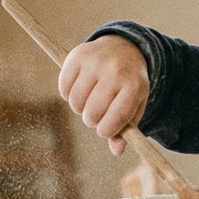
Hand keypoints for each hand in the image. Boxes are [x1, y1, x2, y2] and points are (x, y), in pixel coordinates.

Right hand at [58, 35, 148, 154]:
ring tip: (90, 100)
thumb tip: (117, 150)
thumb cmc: (128, 84)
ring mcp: (96, 62)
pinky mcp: (77, 55)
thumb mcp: (135, 105)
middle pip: (92, 114)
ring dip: (79, 108)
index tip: (105, 130)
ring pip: (75, 103)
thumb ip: (126, 129)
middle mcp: (115, 71)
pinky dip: (68, 94)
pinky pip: (63, 88)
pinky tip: (80, 88)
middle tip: (97, 113)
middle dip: (92, 120)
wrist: (124, 48)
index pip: (116, 118)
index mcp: (134, 86)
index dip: (106, 131)